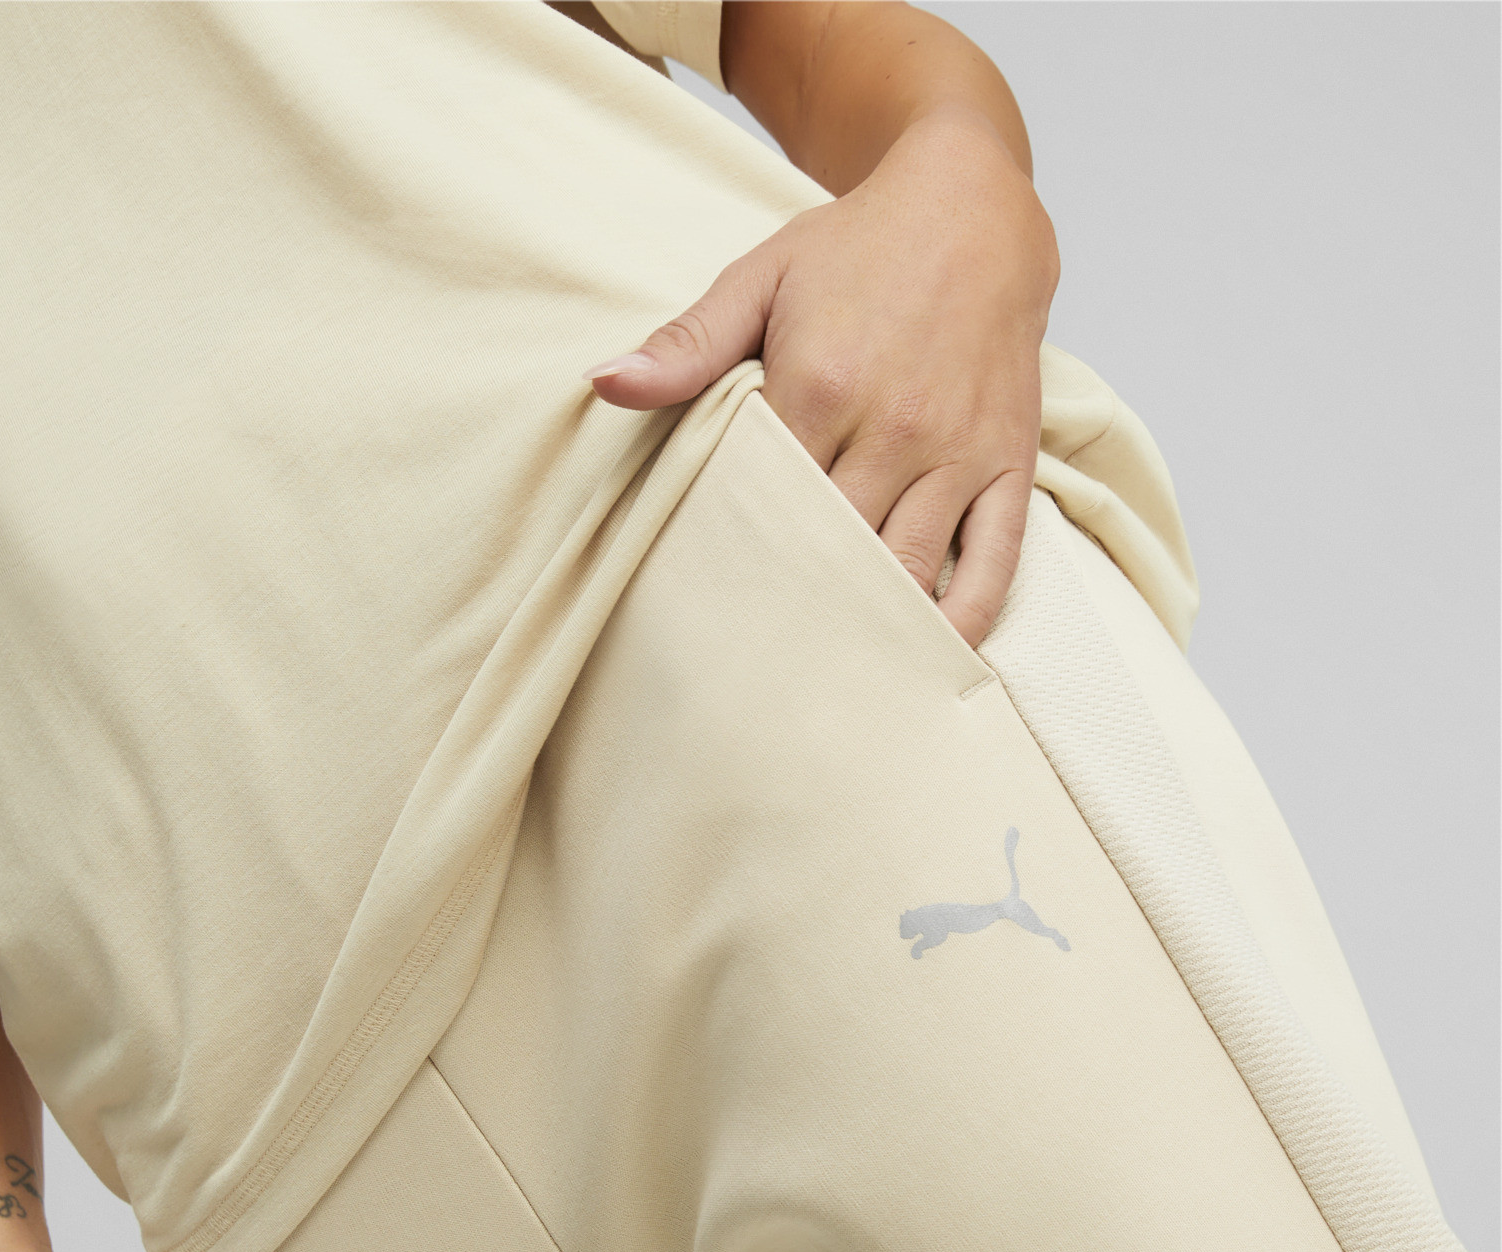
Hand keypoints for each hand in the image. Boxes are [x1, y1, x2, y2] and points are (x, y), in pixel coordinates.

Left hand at [587, 108, 1058, 649]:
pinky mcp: (1008, 464)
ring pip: (907, 569)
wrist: (975, 203)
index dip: (733, 561)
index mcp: (820, 386)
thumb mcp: (760, 278)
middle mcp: (893, 428)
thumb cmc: (858, 247)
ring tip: (830, 685)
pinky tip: (930, 660)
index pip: (763, 504)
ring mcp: (955, 452)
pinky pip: (994, 561)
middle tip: (755, 673)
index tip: (705, 611)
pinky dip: (964, 618)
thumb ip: (686, 343)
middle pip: (830, 551)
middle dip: (793, 608)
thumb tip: (605, 384)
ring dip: (870, 631)